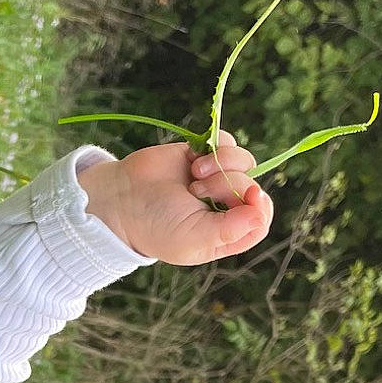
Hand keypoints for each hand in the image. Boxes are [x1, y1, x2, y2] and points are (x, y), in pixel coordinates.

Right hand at [76, 131, 273, 266]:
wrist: (121, 198)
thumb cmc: (155, 227)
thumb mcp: (194, 239)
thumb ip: (230, 230)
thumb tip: (260, 213)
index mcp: (224, 234)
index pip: (259, 221)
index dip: (260, 206)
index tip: (250, 195)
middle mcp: (224, 207)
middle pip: (252, 187)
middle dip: (229, 185)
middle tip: (196, 191)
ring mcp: (215, 179)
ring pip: (245, 162)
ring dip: (224, 163)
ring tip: (196, 172)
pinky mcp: (204, 154)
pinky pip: (229, 143)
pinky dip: (217, 147)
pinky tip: (194, 160)